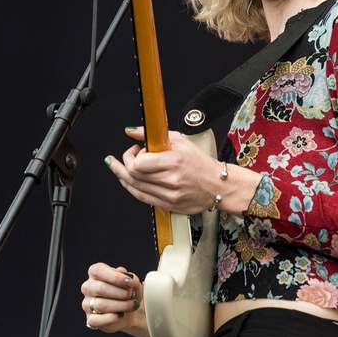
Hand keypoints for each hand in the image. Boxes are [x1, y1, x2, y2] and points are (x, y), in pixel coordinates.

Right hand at [80, 263, 149, 336]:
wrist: (129, 312)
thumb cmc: (128, 293)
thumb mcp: (133, 283)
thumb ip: (131, 278)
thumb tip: (127, 277)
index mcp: (95, 273)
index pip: (98, 271)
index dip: (115, 277)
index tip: (129, 283)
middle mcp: (88, 287)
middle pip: (100, 288)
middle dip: (120, 293)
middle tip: (132, 295)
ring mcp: (87, 304)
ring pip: (100, 305)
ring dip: (120, 306)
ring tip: (132, 305)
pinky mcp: (90, 319)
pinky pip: (97, 320)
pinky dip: (112, 318)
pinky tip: (121, 315)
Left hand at [106, 128, 258, 215]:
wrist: (218, 186)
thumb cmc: (201, 163)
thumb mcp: (179, 141)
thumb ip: (152, 134)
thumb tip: (131, 131)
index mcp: (174, 162)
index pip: (138, 163)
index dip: (131, 155)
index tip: (136, 150)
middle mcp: (170, 180)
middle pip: (133, 175)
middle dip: (122, 164)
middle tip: (122, 158)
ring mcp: (169, 195)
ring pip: (134, 187)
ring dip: (123, 176)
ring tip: (118, 168)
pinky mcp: (168, 205)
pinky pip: (142, 198)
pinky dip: (132, 188)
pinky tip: (128, 180)